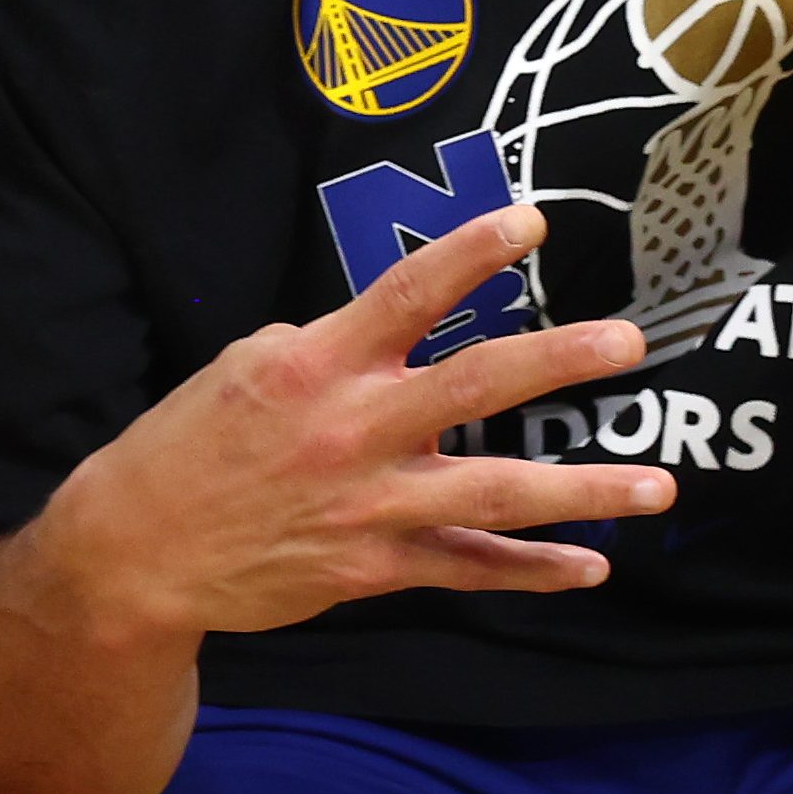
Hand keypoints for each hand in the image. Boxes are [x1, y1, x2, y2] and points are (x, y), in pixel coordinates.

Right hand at [35, 209, 665, 642]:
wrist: (134, 554)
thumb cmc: (184, 450)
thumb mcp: (241, 372)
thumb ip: (325, 352)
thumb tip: (389, 340)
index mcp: (315, 366)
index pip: (408, 294)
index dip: (474, 253)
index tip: (534, 222)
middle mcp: (352, 430)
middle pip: (476, 385)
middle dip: (561, 361)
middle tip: (630, 344)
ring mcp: (369, 503)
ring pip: (495, 492)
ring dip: (584, 490)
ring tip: (658, 485)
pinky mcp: (372, 567)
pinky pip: (466, 567)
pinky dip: (530, 571)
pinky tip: (589, 566)